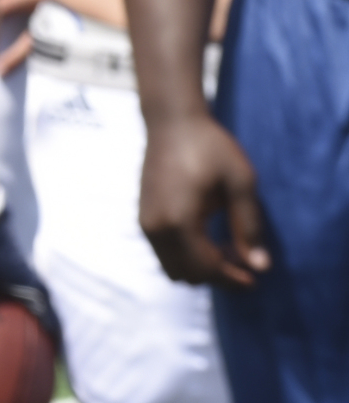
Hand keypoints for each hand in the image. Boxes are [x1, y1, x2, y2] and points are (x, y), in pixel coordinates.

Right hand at [139, 107, 269, 286]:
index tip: (255, 280)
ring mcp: (146, 222)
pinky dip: (186, 255)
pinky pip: (164, 252)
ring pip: (171, 267)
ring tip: (227, 252)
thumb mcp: (240, 184)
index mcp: (179, 221)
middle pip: (186, 274)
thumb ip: (249, 227)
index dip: (232, 280)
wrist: (171, 122)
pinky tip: (208, 239)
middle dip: (216, 276)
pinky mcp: (144, 216)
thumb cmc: (210, 148)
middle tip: (244, 264)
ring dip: (199, 267)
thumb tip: (259, 266)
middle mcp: (156, 227)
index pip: (206, 268)